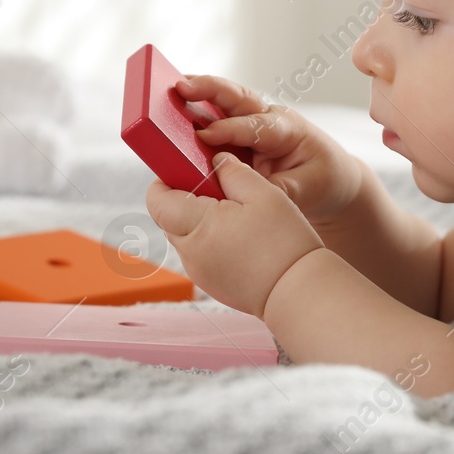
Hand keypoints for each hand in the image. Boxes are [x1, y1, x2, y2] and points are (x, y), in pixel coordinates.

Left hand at [145, 151, 323, 317]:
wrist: (297, 292)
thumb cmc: (284, 243)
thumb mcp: (264, 193)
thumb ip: (233, 171)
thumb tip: (216, 161)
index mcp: (196, 226)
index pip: (156, 199)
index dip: (167, 179)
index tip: (189, 170)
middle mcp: (189, 252)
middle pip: (169, 216)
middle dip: (188, 198)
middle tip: (223, 190)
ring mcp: (198, 271)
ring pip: (185, 235)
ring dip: (201, 220)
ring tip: (237, 216)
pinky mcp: (210, 284)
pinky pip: (200, 253)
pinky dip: (212, 241)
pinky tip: (242, 238)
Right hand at [176, 74, 365, 227]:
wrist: (330, 177)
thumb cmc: (322, 178)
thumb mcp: (307, 190)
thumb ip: (275, 191)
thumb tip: (241, 195)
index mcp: (286, 128)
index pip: (255, 126)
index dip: (229, 130)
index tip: (204, 135)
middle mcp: (266, 118)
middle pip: (235, 97)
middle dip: (208, 89)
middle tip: (181, 86)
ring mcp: (249, 122)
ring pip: (221, 102)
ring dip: (195, 94)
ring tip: (168, 89)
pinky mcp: (236, 133)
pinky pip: (212, 119)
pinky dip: (192, 113)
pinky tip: (170, 112)